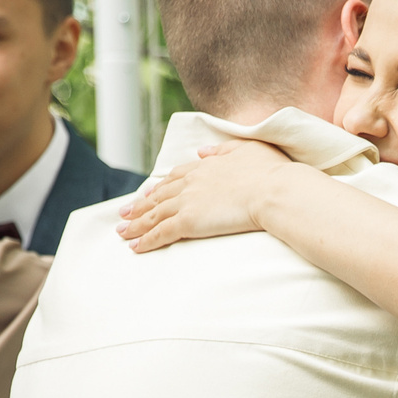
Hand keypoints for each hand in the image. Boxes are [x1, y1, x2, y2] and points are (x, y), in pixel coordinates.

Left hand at [116, 138, 296, 253]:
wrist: (274, 191)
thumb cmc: (270, 173)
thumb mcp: (248, 150)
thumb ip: (223, 150)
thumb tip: (203, 150)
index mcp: (206, 166)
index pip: (176, 177)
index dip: (160, 187)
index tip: (149, 193)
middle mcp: (191, 183)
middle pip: (158, 196)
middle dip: (140, 206)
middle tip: (125, 213)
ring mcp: (188, 202)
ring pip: (154, 215)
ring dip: (136, 224)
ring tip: (122, 232)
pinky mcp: (189, 222)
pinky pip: (161, 233)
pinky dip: (146, 240)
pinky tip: (135, 247)